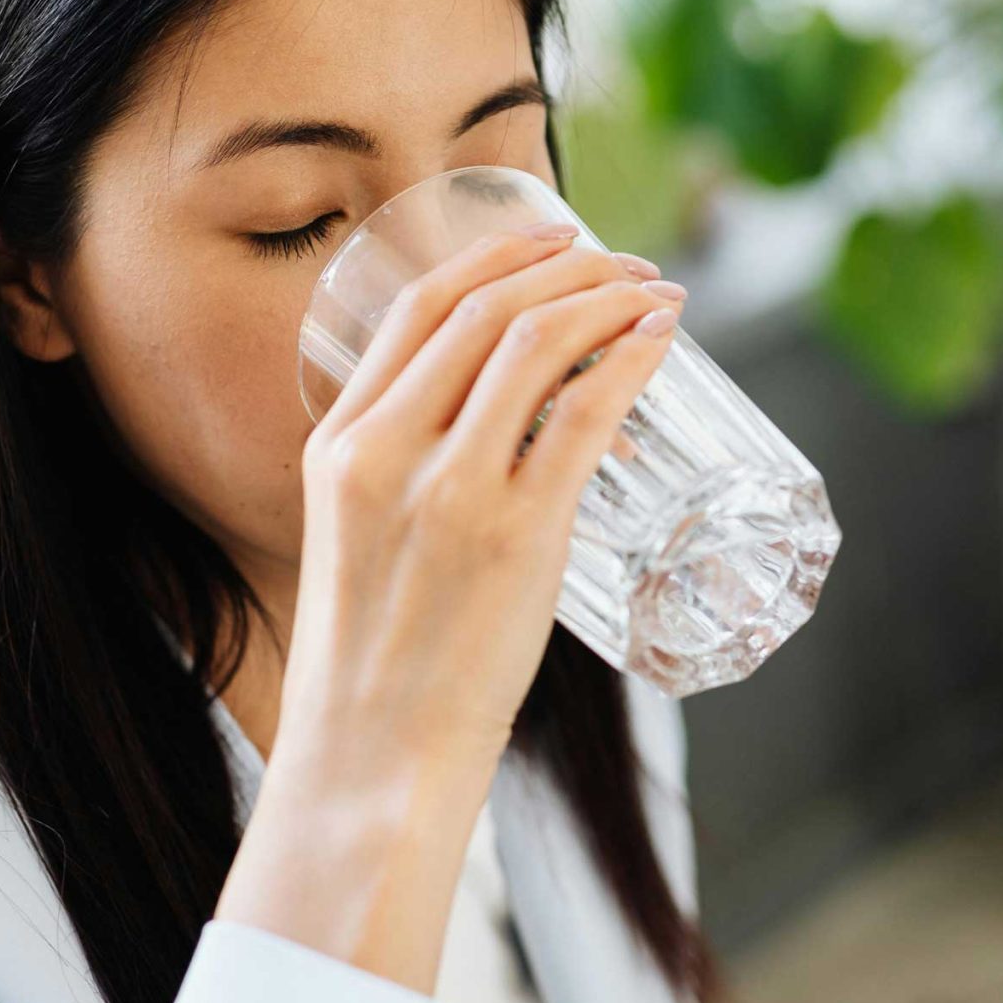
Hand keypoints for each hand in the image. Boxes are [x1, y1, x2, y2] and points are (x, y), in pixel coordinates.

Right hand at [216, 223, 681, 987]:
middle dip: (569, 266)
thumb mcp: (359, 544)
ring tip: (657, 293)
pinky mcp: (517, 537)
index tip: (554, 240)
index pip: (420, 310)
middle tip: (626, 264)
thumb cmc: (378, 667)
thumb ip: (406, 480)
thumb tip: (501, 436)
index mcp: (339, 446)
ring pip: (538, 345)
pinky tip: (662, 342)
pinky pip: (585, 415)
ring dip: (610, 300)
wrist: (374, 762)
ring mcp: (453, 491)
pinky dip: (631, 361)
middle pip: (487, 309)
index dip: (497, 257)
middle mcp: (387, 451)